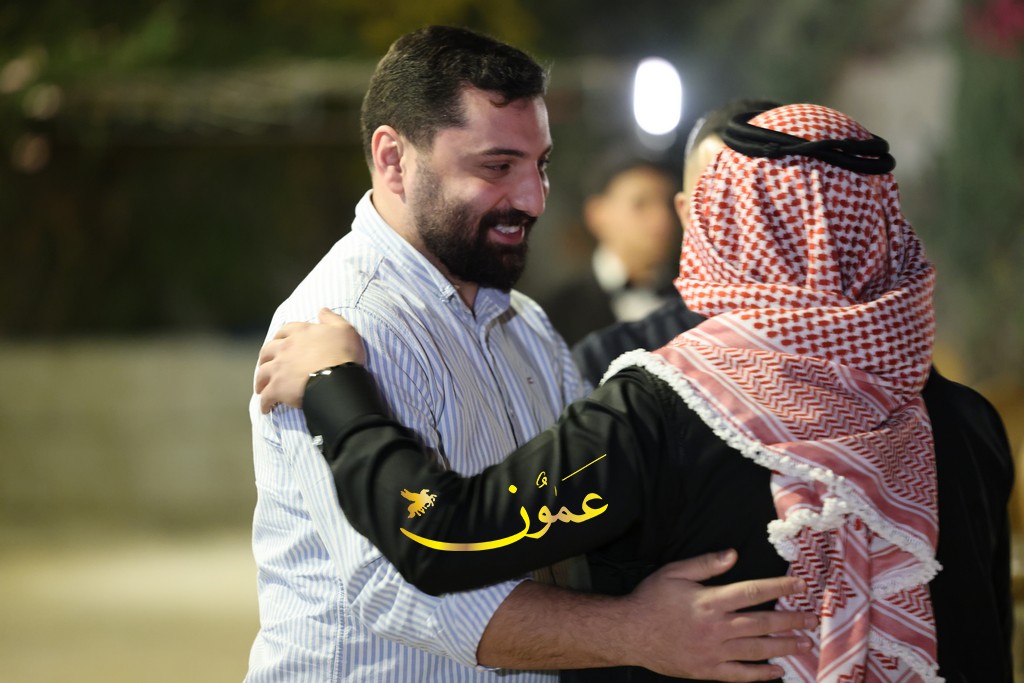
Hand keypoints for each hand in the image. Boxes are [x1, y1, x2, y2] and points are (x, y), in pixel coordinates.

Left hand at [255, 308, 365, 412]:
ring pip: (262, 373)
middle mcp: (285, 348)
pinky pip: (266, 397)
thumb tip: (321, 310)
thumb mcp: (344, 329)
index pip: (284, 331)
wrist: (338, 378)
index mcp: (300, 333)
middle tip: (266, 366)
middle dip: (265, 358)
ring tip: (262, 388)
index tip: (280, 343)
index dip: (281, 337)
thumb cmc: (344, 353)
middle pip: (267, 351)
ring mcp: (279, 368)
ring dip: (261, 380)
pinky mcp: (277, 388)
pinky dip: (264, 403)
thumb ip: (331, 319)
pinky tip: (266, 408)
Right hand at [620, 549, 812, 680]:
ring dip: (783, 647)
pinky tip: (777, 671)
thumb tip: (733, 554)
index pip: (753, 593)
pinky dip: (760, 674)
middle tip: (811, 618)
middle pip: (762, 624)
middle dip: (790, 620)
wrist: (629, 633)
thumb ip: (706, 564)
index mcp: (710, 602)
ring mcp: (713, 652)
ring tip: (805, 643)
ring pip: (756, 650)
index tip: (800, 586)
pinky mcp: (707, 670)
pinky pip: (740, 674)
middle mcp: (716, 628)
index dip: (779, 588)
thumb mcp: (675, 572)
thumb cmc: (650, 599)